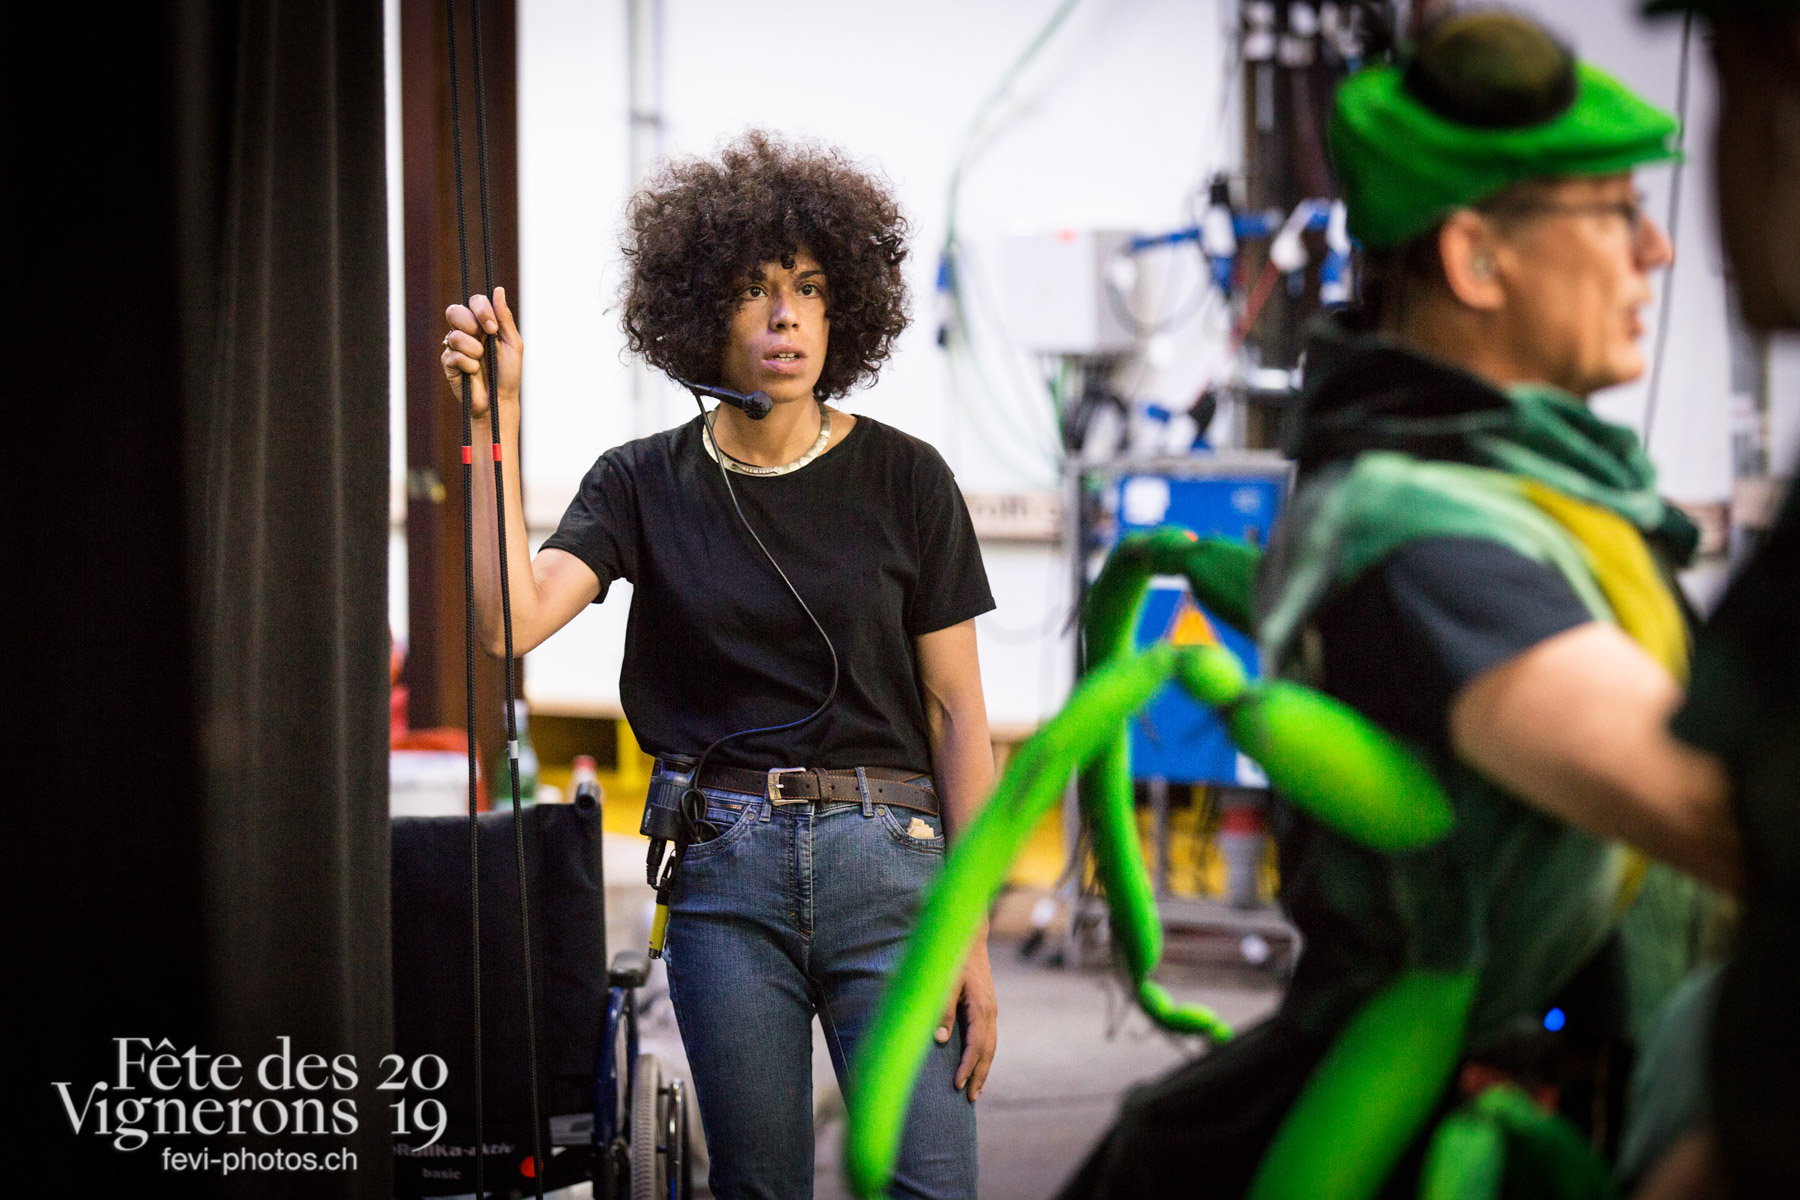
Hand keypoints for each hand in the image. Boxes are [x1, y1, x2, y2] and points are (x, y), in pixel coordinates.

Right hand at [441, 287, 522, 417]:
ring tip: (481, 362)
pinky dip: (468, 365)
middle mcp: (466, 332)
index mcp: (483, 324)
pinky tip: (473, 373)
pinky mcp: (447, 362)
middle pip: (454, 311)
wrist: (499, 400)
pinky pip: (452, 355)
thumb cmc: (508, 373)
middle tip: (486, 340)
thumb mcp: (512, 343)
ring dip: (474, 350)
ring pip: (455, 335)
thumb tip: (498, 289)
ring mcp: (455, 346)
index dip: (481, 310)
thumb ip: (504, 317)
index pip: (474, 302)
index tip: (493, 328)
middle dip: (471, 324)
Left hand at [936, 939, 996, 1101]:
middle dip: (979, 1075)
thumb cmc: (954, 959)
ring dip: (983, 1068)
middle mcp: (990, 1012)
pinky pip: (988, 1037)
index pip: (976, 1046)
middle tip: (969, 1099)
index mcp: (981, 1008)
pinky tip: (976, 1065)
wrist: (969, 938)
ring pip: (991, 1046)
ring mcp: (991, 1010)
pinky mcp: (987, 1008)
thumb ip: (943, 1010)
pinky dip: (984, 1055)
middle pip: (988, 1051)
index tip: (957, 1085)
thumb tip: (940, 1040)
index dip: (967, 1067)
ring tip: (975, 1090)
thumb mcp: (946, 982)